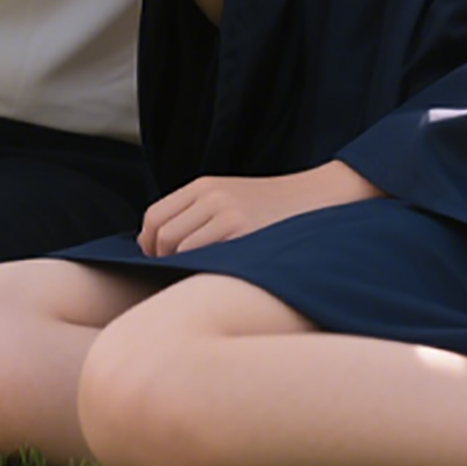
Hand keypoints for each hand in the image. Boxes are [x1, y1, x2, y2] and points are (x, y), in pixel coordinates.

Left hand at [139, 161, 382, 256]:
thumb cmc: (271, 209)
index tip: (158, 261)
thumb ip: (198, 215)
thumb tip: (160, 248)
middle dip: (160, 261)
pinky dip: (199, 272)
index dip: (149, 244)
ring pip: (177, 250)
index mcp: (203, 185)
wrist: (317, 198)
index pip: (153, 216)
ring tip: (197, 279)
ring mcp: (226, 213)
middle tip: (176, 277)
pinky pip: (203, 258)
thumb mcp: (229, 198)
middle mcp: (210, 195)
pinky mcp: (243, 231)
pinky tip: (214, 279)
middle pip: (160, 236)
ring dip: (180, 269)